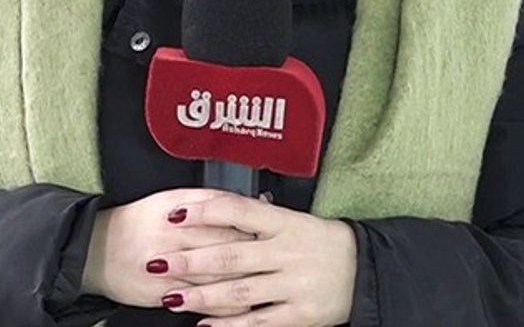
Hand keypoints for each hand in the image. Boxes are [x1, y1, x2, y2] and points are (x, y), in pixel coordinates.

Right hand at [81, 187, 259, 310]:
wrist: (94, 250)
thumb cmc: (138, 221)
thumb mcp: (171, 198)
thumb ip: (211, 200)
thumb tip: (252, 200)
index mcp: (178, 212)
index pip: (226, 220)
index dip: (255, 227)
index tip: (275, 233)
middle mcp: (172, 241)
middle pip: (225, 251)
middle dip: (255, 258)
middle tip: (278, 263)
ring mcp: (166, 271)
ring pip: (216, 280)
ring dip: (245, 284)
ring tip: (267, 285)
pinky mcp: (160, 296)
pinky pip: (199, 303)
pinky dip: (224, 307)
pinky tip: (243, 306)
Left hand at [154, 193, 358, 326]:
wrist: (364, 270)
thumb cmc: (322, 243)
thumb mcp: (295, 221)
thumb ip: (258, 219)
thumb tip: (212, 209)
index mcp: (286, 223)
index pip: (240, 211)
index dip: (205, 212)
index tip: (175, 214)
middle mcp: (288, 251)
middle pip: (231, 255)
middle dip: (190, 260)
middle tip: (158, 262)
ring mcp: (293, 284)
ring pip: (240, 291)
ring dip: (202, 295)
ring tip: (172, 298)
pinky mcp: (300, 314)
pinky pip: (259, 321)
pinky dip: (229, 326)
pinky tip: (205, 326)